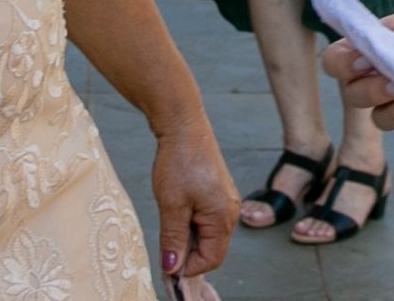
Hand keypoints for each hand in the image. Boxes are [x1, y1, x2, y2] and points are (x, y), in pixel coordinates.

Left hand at [149, 115, 237, 278]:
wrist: (182, 126)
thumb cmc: (179, 161)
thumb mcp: (171, 205)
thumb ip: (173, 240)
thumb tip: (172, 268)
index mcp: (223, 217)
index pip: (211, 259)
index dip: (188, 266)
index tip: (166, 263)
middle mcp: (229, 211)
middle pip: (211, 249)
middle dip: (187, 251)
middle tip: (164, 242)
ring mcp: (225, 201)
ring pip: (206, 234)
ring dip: (186, 236)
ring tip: (169, 219)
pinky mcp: (217, 194)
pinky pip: (205, 220)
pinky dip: (189, 222)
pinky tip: (175, 209)